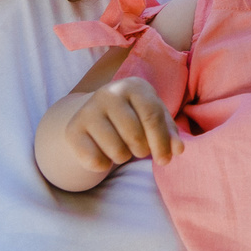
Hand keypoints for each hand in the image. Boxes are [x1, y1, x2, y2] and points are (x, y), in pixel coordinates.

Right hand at [61, 77, 180, 172]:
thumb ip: (169, 133)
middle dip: (142, 151)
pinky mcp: (73, 129)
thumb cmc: (134, 116)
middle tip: (140, 151)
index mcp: (133, 86)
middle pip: (135, 135)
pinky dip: (104, 165)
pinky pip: (95, 160)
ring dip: (123, 158)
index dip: (161, 142)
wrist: (96, 115)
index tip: (165, 160)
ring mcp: (88, 110)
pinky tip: (103, 154)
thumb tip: (177, 149)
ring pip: (116, 150)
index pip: (152, 116)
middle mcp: (108, 93)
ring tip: (122, 149)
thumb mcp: (154, 119)